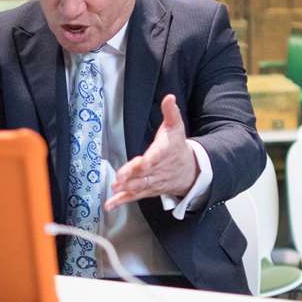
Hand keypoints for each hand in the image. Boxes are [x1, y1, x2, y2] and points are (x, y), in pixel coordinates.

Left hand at [105, 95, 198, 209]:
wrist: (191, 171)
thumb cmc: (178, 147)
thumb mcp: (176, 127)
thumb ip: (171, 113)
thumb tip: (169, 98)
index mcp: (163, 154)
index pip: (153, 159)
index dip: (144, 163)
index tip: (137, 164)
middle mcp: (157, 170)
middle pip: (144, 176)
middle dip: (132, 178)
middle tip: (120, 179)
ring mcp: (152, 182)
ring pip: (139, 188)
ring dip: (126, 190)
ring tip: (115, 190)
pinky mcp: (146, 190)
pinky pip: (133, 197)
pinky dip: (121, 201)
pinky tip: (110, 204)